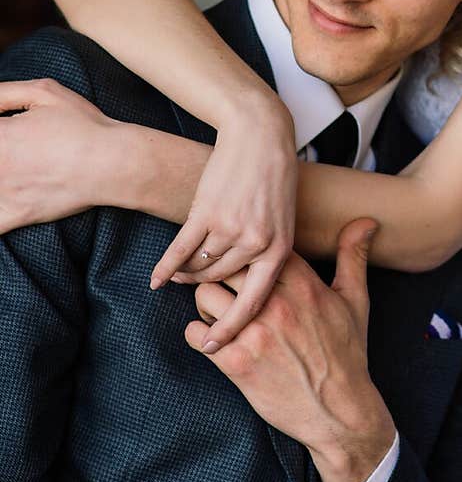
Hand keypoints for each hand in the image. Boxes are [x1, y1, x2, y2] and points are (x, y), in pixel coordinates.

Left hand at [0, 78, 121, 230]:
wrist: (114, 164)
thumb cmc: (83, 126)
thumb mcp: (44, 92)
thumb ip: (3, 92)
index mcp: (0, 135)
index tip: (5, 135)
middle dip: (1, 155)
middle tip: (20, 156)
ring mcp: (4, 193)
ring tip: (14, 170)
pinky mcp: (17, 215)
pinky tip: (3, 201)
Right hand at [149, 95, 299, 348]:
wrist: (260, 134)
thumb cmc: (274, 177)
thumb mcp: (284, 218)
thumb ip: (268, 251)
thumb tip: (248, 284)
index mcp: (279, 250)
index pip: (253, 301)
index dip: (232, 328)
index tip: (215, 347)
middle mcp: (255, 244)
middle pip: (220, 282)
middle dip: (205, 291)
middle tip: (195, 299)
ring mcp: (229, 229)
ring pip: (200, 266)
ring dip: (187, 275)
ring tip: (180, 279)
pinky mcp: (205, 213)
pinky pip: (180, 250)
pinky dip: (166, 266)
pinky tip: (157, 280)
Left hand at [185, 218, 394, 481]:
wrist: (338, 411)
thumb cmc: (347, 353)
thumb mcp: (355, 301)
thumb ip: (353, 256)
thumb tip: (366, 221)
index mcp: (302, 284)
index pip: (257, 248)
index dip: (247, 252)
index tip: (246, 264)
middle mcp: (276, 305)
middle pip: (225, 266)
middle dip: (220, 274)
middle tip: (224, 289)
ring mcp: (254, 334)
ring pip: (205, 295)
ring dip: (206, 304)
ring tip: (216, 314)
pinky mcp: (237, 364)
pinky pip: (195, 334)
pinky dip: (196, 334)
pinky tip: (209, 340)